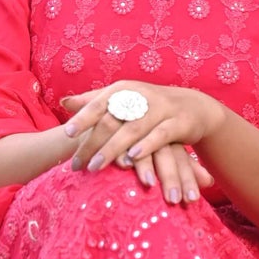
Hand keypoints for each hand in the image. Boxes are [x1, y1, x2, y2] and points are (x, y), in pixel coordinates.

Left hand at [60, 81, 220, 204]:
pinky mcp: (179, 122)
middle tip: (76, 165)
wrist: (194, 106)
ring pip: (133, 129)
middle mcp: (141, 96)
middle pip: (112, 119)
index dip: (83, 117)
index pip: (99, 103)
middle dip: (92, 143)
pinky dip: (146, 146)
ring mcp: (161, 108)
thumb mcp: (123, 99)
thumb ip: (94, 101)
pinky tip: (132, 158)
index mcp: (124, 90)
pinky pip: (161, 135)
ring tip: (95, 168)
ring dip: (112, 150)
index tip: (67, 134)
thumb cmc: (150, 106)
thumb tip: (63, 102)